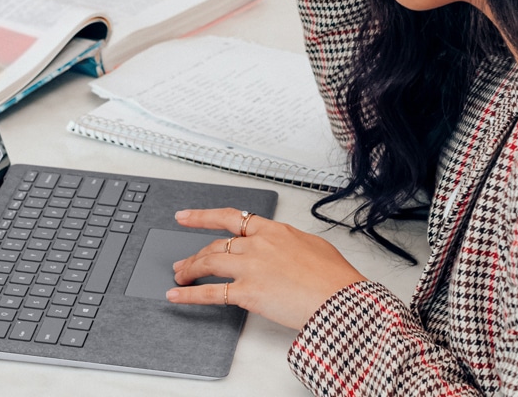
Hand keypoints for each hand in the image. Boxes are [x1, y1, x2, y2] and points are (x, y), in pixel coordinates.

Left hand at [166, 208, 366, 329]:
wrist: (340, 299)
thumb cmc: (334, 278)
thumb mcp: (312, 246)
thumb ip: (289, 243)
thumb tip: (281, 247)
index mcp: (272, 230)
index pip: (230, 218)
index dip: (202, 217)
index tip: (185, 217)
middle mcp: (257, 245)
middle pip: (215, 246)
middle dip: (195, 255)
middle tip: (183, 262)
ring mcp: (250, 267)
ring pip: (208, 263)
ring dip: (189, 270)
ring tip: (179, 277)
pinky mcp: (247, 292)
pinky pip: (210, 292)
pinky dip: (189, 294)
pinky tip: (177, 295)